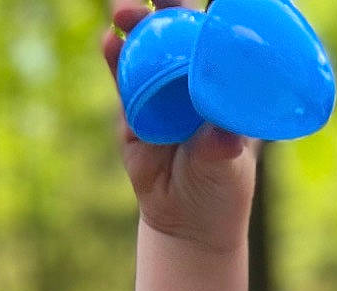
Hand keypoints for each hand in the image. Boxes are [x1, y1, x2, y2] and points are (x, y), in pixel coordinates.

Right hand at [102, 0, 258, 251]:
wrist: (185, 223)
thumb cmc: (220, 190)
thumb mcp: (226, 169)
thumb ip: (222, 148)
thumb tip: (224, 137)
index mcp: (221, 87)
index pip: (214, 42)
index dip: (204, 18)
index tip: (191, 2)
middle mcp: (190, 82)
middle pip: (176, 33)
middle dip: (163, 6)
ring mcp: (159, 91)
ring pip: (145, 48)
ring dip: (134, 24)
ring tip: (123, 12)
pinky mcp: (132, 107)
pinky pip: (122, 76)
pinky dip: (115, 57)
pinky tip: (109, 43)